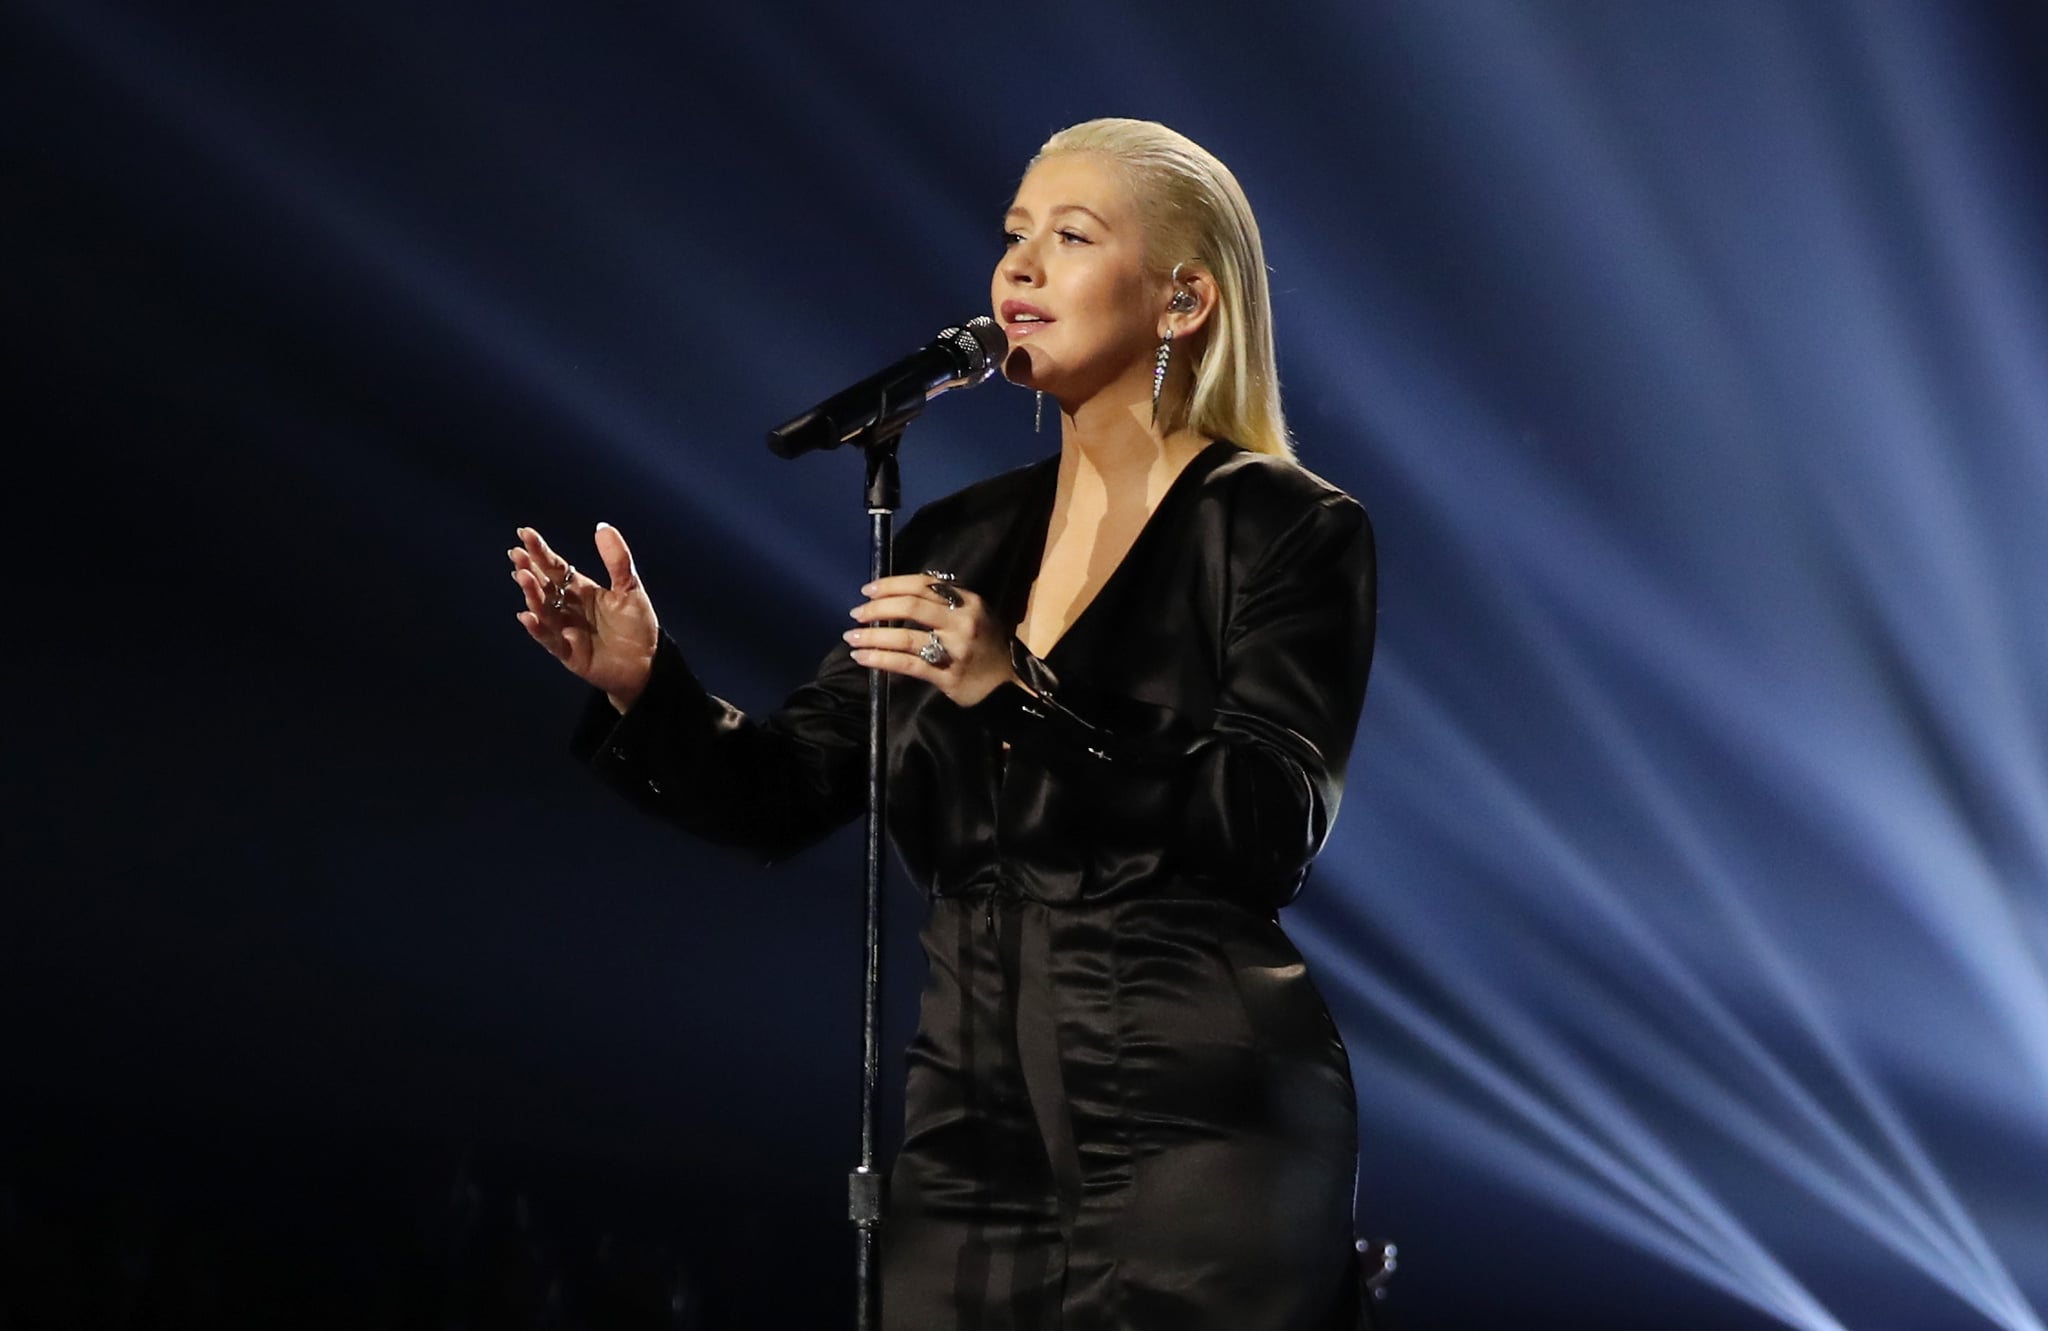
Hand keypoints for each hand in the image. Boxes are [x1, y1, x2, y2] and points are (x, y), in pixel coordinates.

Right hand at [509, 523, 659, 711]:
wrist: (648, 664)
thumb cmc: (637, 626)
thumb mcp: (629, 589)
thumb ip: (617, 560)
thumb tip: (602, 526)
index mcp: (581, 591)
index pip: (555, 568)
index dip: (540, 552)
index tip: (525, 534)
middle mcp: (568, 609)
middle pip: (544, 587)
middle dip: (530, 570)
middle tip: (517, 555)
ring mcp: (565, 631)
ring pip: (543, 611)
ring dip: (532, 595)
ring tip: (523, 577)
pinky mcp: (568, 653)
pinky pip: (549, 640)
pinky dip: (538, 629)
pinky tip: (528, 616)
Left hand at [845, 573, 1018, 707]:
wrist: (1008, 685)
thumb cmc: (986, 646)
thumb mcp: (975, 614)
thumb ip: (945, 602)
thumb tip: (900, 594)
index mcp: (968, 602)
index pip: (924, 584)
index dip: (892, 585)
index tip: (869, 590)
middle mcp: (962, 623)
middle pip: (912, 606)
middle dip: (878, 608)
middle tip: (857, 613)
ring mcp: (955, 650)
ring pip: (906, 638)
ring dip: (873, 636)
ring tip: (851, 637)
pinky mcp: (947, 677)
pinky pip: (907, 665)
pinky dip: (881, 660)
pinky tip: (863, 658)